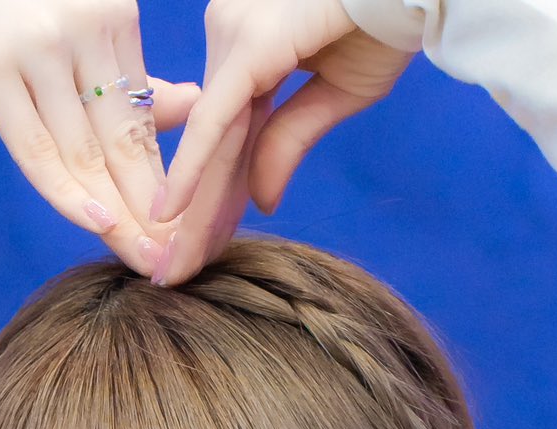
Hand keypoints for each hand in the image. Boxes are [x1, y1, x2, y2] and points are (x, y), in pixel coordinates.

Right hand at [0, 0, 199, 277]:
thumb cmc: (10, 17)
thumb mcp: (77, 36)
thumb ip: (130, 73)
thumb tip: (193, 107)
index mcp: (113, 17)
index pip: (145, 118)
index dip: (168, 180)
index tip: (185, 230)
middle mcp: (83, 27)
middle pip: (124, 140)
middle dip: (151, 210)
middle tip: (173, 262)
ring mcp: (37, 49)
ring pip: (85, 153)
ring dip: (118, 216)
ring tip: (142, 259)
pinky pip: (36, 150)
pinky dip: (68, 192)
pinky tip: (99, 223)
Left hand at [151, 0, 413, 248]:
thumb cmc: (386, 17)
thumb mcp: (336, 93)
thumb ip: (290, 141)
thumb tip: (262, 202)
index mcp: (251, 44)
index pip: (228, 135)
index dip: (216, 196)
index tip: (201, 247)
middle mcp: (229, 34)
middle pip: (214, 144)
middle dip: (196, 215)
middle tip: (174, 274)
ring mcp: (233, 37)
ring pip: (211, 142)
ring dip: (193, 211)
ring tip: (175, 269)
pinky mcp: (248, 47)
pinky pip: (215, 121)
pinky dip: (193, 170)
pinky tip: (171, 213)